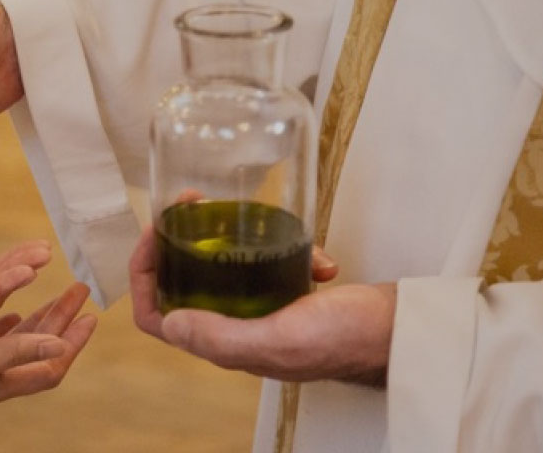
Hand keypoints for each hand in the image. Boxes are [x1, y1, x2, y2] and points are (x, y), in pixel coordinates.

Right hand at [0, 283, 96, 435]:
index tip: (91, 312)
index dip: (73, 341)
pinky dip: (0, 323)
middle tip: (77, 289)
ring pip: (13, 343)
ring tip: (52, 293)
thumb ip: (13, 353)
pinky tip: (4, 310)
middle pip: (36, 350)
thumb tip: (61, 346)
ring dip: (35, 318)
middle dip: (60, 320)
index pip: (49, 366)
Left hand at [130, 226, 393, 384]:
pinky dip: (281, 247)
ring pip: (219, 267)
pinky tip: (309, 251)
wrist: (399, 333)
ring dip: (221, 235)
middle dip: (177, 239)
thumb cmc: (346, 339)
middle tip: (192, 200)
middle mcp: (235, 327)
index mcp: (224, 343)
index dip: (143, 275)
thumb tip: (170, 323)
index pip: (156, 316)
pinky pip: (265, 263)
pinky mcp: (286, 293)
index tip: (155, 232)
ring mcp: (259, 309)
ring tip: (232, 205)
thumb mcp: (280, 337)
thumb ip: (224, 337)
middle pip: (183, 281)